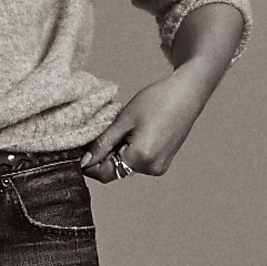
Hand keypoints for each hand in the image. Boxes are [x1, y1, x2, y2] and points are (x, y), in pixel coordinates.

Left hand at [81, 64, 213, 181]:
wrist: (187, 93)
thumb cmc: (158, 100)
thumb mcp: (124, 120)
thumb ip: (103, 144)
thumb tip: (85, 161)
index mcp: (141, 157)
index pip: (104, 172)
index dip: (89, 164)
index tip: (79, 151)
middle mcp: (151, 168)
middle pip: (115, 170)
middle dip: (103, 156)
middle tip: (101, 133)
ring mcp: (159, 167)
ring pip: (126, 166)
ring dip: (117, 153)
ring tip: (122, 129)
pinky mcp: (163, 162)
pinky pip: (138, 162)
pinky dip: (130, 152)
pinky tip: (134, 133)